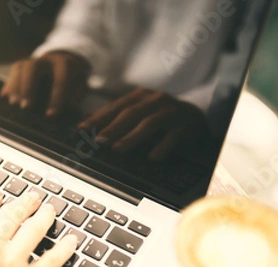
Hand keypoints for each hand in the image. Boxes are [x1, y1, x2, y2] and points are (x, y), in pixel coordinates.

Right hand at [0, 51, 90, 115]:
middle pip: (33, 68)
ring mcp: (33, 60)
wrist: (64, 61)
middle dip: (28, 87)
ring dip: (16, 86)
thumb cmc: (73, 79)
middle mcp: (47, 59)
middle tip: (25, 107)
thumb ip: (76, 95)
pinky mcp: (22, 65)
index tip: (50, 115)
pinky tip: (5, 96)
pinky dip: (9, 84)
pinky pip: (13, 72)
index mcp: (65, 64)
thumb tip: (69, 107)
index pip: (60, 80)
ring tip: (13, 103)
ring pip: (21, 68)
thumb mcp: (81, 85)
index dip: (56, 98)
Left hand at [79, 88, 208, 160]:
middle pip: (131, 113)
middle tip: (98, 141)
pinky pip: (174, 137)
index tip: (81, 129)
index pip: (116, 106)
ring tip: (117, 149)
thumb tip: (87, 120)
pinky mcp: (187, 125)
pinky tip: (152, 157)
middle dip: (113, 127)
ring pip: (150, 123)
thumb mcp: (139, 112)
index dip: (98, 118)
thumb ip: (116, 115)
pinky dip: (163, 147)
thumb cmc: (161, 117)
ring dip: (132, 137)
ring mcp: (172, 112)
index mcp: (141, 96)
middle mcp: (156, 100)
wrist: (195, 118)